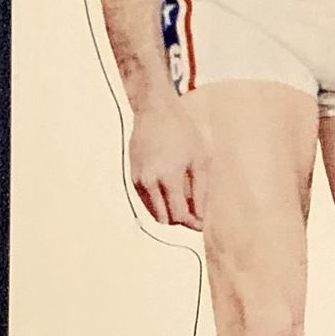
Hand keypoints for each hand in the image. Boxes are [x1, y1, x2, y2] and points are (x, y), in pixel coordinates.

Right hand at [129, 99, 207, 230]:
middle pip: (164, 219)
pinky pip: (147, 201)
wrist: (155, 112)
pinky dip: (159, 203)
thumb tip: (199, 216)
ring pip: (153, 212)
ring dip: (169, 212)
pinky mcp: (132, 176)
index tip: (202, 224)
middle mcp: (149, 181)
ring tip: (185, 201)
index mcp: (167, 177)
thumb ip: (200, 191)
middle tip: (195, 213)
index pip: (178, 214)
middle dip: (180, 220)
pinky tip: (172, 192)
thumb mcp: (200, 160)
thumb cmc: (183, 133)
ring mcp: (138, 179)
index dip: (192, 223)